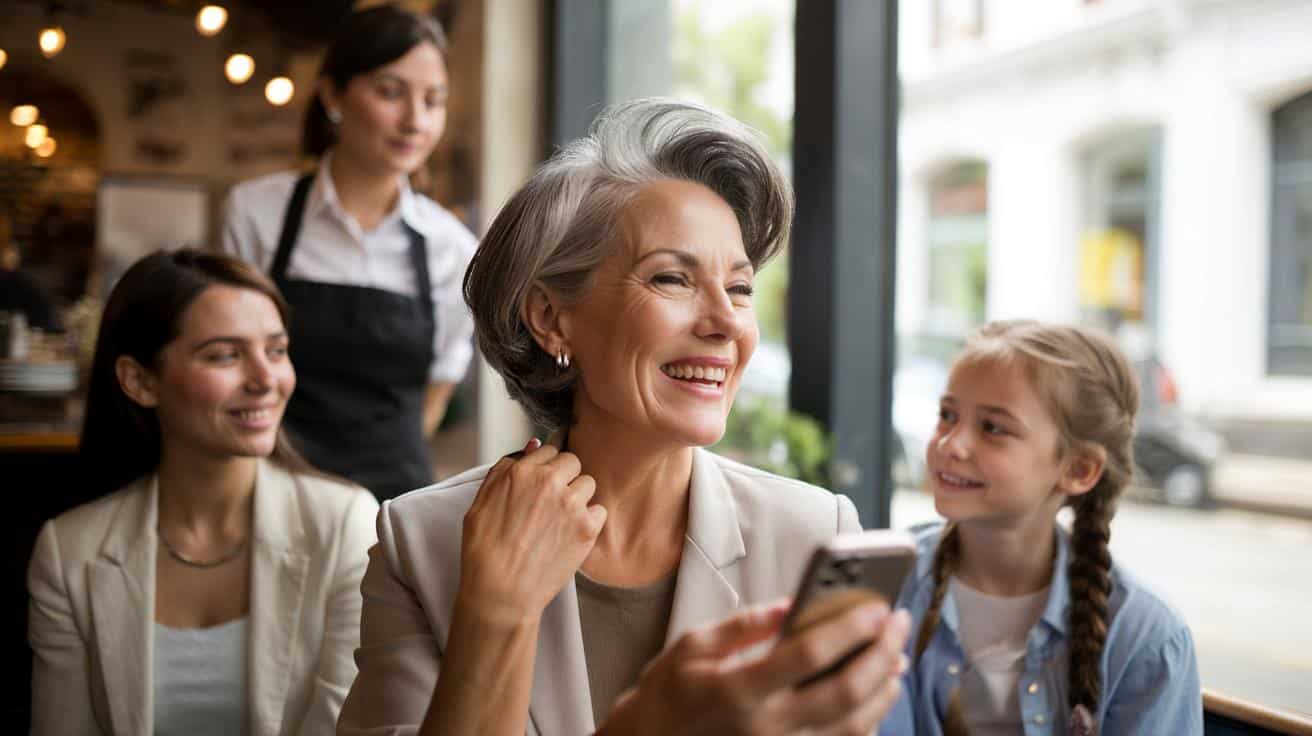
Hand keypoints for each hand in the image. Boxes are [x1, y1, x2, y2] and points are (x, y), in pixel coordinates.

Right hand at [457, 439, 607, 624]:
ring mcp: (571, 504)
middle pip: (572, 461)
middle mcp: (549, 482)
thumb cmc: (484, 550)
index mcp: (521, 472)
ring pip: (588, 483)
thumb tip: (532, 447)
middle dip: (564, 476)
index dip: (546, 465)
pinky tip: (572, 533)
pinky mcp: (587, 527)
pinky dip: (590, 520)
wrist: (500, 592)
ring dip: (578, 496)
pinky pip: (599, 510)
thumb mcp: (480, 503)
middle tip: (552, 501)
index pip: (548, 449)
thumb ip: (504, 470)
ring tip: (561, 520)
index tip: (544, 480)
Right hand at [598, 599, 910, 735]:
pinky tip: (876, 696)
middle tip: (898, 624)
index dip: (849, 629)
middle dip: (880, 654)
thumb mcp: (693, 646)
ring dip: (883, 689)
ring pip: (853, 723)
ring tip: (897, 657)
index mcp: (740, 688)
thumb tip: (793, 603)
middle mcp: (767, 725)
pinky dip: (867, 720)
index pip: (809, 655)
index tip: (877, 606)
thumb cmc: (669, 694)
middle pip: (845, 691)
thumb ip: (745, 625)